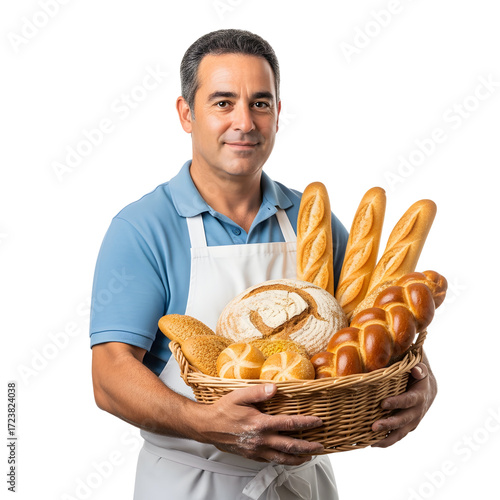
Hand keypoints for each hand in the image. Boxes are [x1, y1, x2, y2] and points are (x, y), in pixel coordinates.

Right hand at [197, 383, 324, 464]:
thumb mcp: (239, 395)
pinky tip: (288, 458)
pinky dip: (283, 461)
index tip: (318, 421)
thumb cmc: (223, 409)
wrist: (207, 426)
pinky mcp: (251, 455)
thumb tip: (275, 388)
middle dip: (308, 446)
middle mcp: (260, 440)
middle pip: (290, 446)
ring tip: (310, 456)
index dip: (306, 423)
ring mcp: (256, 450)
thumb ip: (258, 392)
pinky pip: (271, 461)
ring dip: (298, 458)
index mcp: (260, 423)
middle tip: (321, 445)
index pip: (289, 424)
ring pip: (282, 458)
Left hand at [371, 361, 436, 447]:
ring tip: (372, 442)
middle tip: (373, 427)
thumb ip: (419, 369)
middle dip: (388, 424)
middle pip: (403, 420)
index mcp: (419, 397)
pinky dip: (386, 441)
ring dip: (387, 438)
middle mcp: (416, 412)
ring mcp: (412, 422)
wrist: (428, 390)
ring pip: (401, 433)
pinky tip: (372, 443)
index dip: (397, 402)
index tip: (383, 403)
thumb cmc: (419, 376)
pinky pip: (397, 436)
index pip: (408, 400)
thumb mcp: (421, 370)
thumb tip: (416, 370)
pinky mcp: (407, 427)